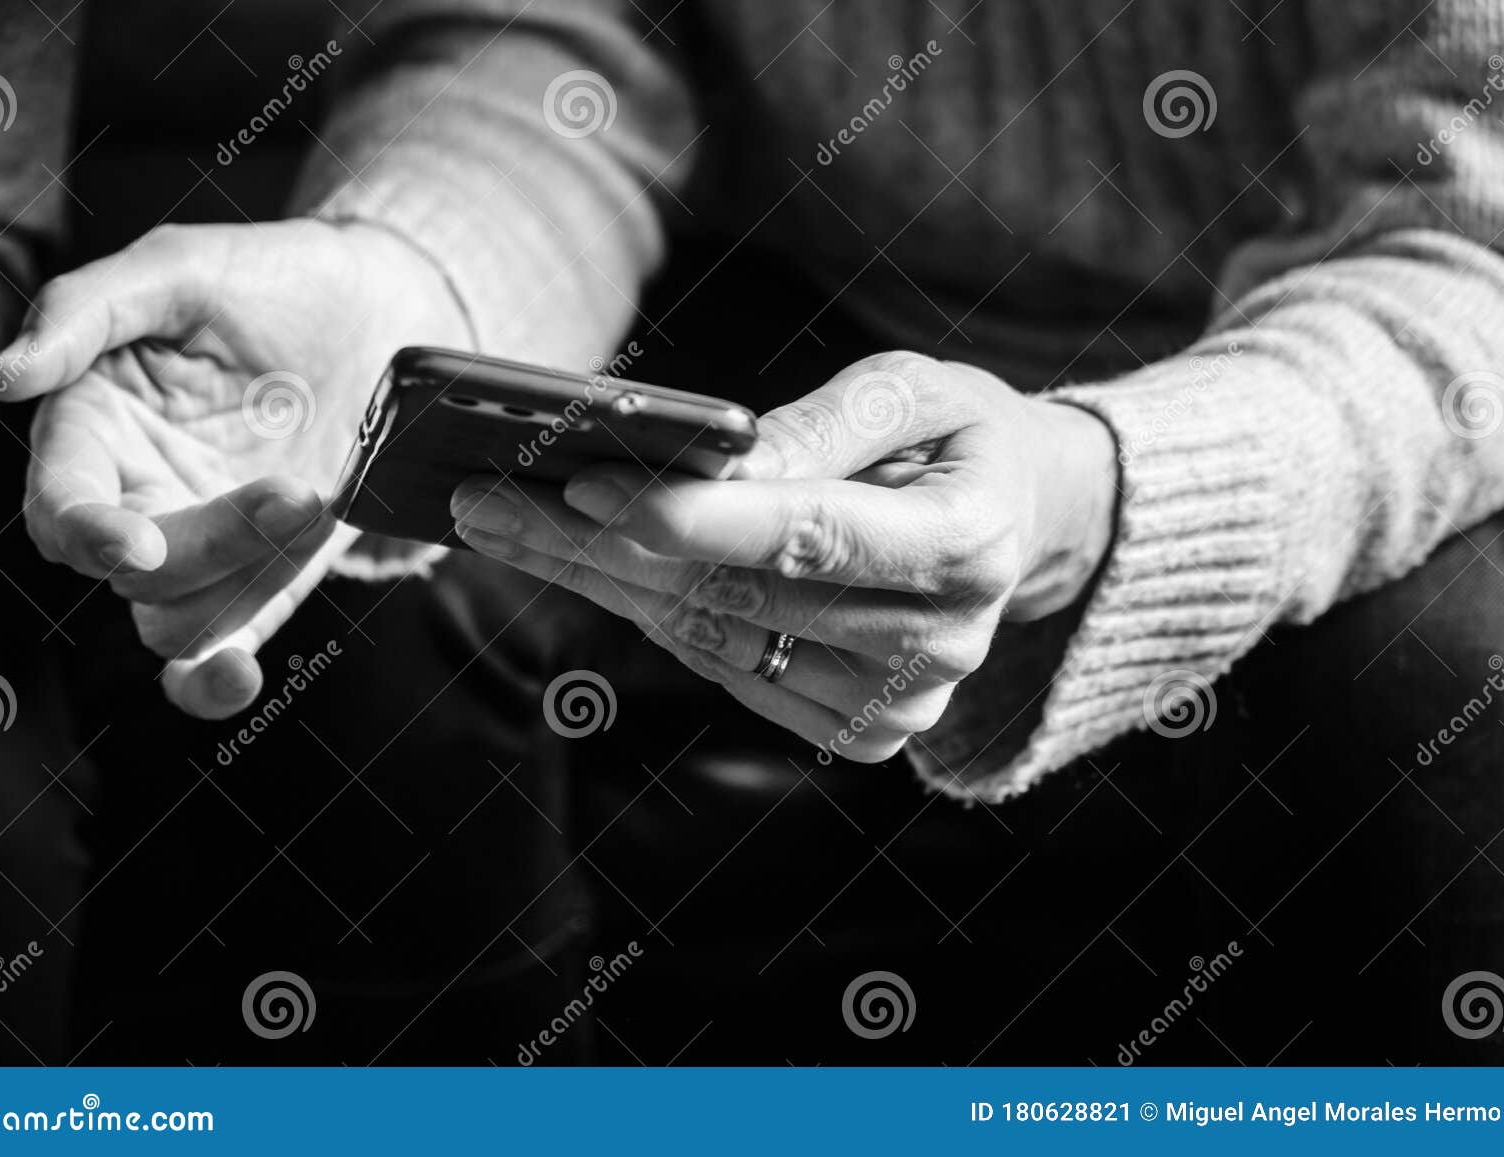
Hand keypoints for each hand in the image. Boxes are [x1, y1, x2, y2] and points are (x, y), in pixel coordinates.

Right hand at [0, 220, 471, 717]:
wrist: (381, 315)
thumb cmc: (272, 281)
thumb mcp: (179, 268)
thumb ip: (87, 312)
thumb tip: (4, 377)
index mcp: (96, 424)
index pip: (60, 501)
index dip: (84, 530)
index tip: (133, 541)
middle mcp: (138, 495)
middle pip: (133, 571)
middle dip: (210, 545)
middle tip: (295, 491)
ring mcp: (202, 544)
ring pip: (177, 618)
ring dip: (247, 583)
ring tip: (317, 504)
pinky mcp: (263, 579)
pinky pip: (220, 652)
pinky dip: (218, 683)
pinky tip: (240, 679)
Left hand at [448, 351, 1118, 761]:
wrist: (1016, 524)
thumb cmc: (955, 438)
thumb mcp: (913, 391)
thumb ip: (819, 427)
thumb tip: (712, 461)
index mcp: (971, 542)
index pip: (810, 536)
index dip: (692, 518)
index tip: (584, 482)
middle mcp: (938, 642)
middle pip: (737, 597)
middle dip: (598, 543)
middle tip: (487, 498)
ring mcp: (897, 703)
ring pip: (711, 639)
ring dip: (594, 580)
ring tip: (501, 522)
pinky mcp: (858, 731)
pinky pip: (724, 669)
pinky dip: (643, 611)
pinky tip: (574, 562)